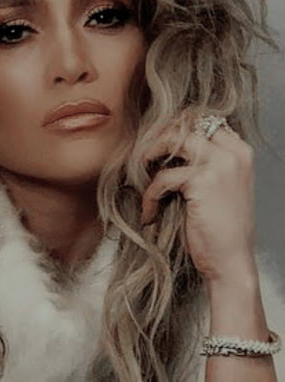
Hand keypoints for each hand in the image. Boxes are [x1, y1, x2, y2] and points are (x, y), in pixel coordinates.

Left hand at [140, 114, 257, 283]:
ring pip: (172, 141)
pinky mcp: (202, 181)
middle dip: (159, 138)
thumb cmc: (220, 227)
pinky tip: (150, 214)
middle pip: (186, 125)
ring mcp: (220, 165)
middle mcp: (233, 153)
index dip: (176, 127)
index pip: (204, 119)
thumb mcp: (219, 185)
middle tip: (143, 157)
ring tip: (141, 177)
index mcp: (240, 151)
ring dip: (149, 157)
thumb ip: (203, 161)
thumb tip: (166, 142)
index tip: (157, 143)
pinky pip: (163, 177)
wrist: (231, 262)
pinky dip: (150, 196)